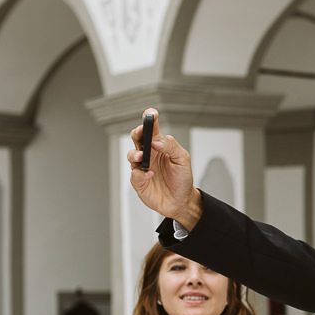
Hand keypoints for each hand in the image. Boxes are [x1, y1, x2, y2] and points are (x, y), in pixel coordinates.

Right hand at [126, 109, 201, 226]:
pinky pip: (134, 175)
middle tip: (140, 131)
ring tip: (142, 156)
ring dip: (135, 154)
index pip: (151, 129)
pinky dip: (140, 174)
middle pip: (136, 138)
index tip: (151, 113)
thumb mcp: (183, 160)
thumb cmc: (182, 179)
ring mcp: (142, 168)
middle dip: (136, 133)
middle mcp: (148, 155)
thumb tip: (157, 141)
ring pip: (131, 155)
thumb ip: (172, 147)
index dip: (149, 119)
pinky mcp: (139, 182)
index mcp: (159, 146)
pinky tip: (150, 175)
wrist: (181, 201)